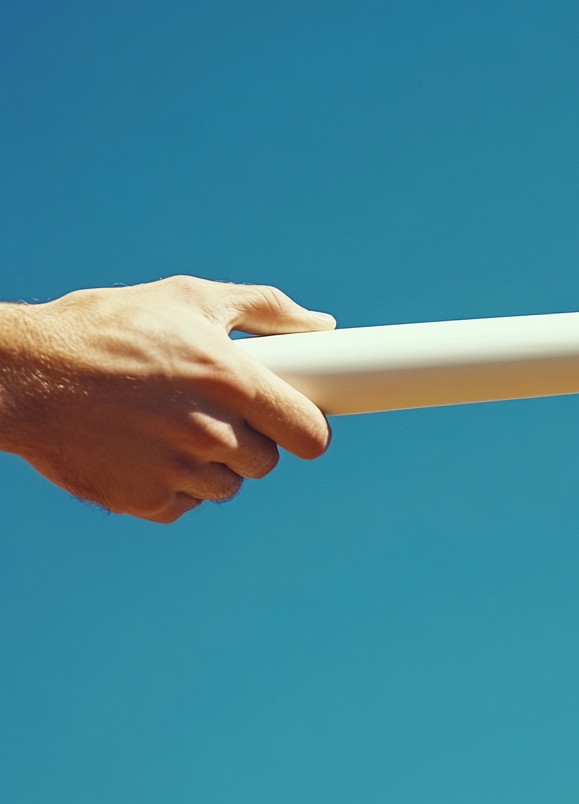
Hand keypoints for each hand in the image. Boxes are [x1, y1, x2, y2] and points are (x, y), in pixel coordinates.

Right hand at [0, 276, 335, 521]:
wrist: (23, 374)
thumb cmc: (110, 328)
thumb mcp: (189, 299)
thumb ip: (266, 310)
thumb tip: (324, 325)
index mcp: (235, 383)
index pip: (311, 435)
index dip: (305, 428)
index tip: (292, 421)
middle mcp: (213, 433)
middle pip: (267, 462)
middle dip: (249, 439)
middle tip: (210, 410)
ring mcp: (179, 472)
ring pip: (227, 485)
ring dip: (210, 464)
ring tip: (168, 424)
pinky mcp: (145, 502)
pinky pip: (185, 504)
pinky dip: (172, 484)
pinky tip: (142, 448)